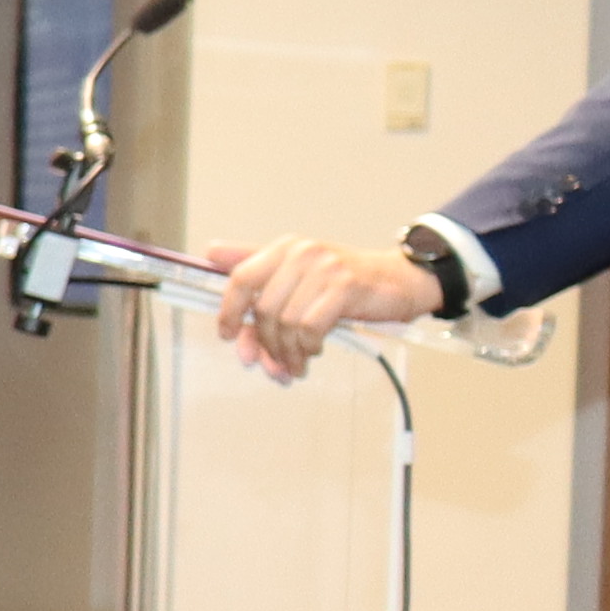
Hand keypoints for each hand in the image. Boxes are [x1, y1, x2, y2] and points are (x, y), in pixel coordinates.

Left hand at [206, 233, 444, 383]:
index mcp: (283, 248)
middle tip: (272, 361)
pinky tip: (313, 351)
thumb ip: (256, 266)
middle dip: (265, 343)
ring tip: (295, 363)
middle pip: (263, 309)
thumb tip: (210, 253)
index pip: (241, 278)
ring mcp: (325, 268)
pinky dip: (307, 347)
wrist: (399, 280)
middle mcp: (301, 253)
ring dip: (287, 351)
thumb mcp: (297, 270)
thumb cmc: (344, 281)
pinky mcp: (346, 286)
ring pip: (286, 322)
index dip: (229, 310)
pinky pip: (310, 328)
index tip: (227, 335)